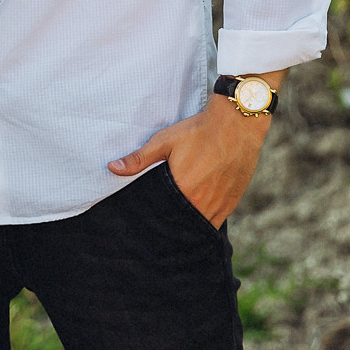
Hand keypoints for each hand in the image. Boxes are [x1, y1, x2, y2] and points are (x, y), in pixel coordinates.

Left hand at [106, 94, 272, 227]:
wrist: (237, 124)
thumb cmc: (198, 131)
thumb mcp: (164, 141)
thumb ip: (139, 159)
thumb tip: (112, 168)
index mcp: (185, 191)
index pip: (164, 217)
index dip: (155, 221)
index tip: (145, 224)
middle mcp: (204, 203)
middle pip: (182, 223)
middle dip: (170, 225)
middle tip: (158, 224)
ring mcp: (221, 204)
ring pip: (200, 224)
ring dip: (188, 225)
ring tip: (174, 222)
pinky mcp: (232, 201)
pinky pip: (216, 220)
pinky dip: (205, 220)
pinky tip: (194, 216)